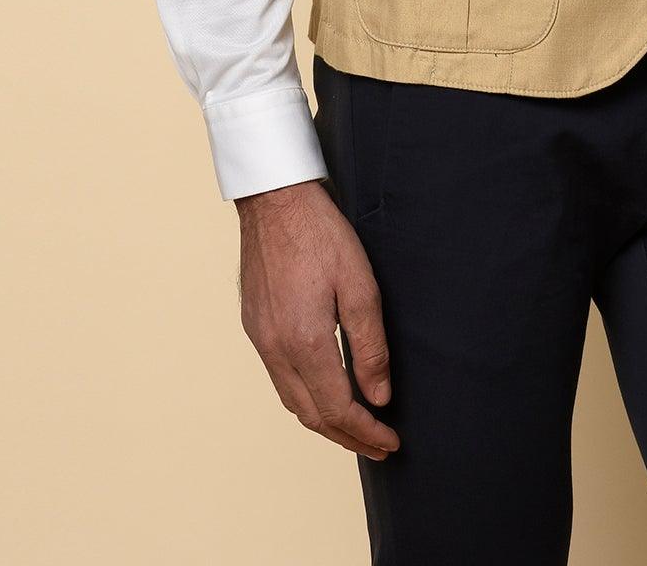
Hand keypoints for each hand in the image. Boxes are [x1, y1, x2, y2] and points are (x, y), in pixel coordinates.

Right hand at [236, 178, 400, 458]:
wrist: (275, 200)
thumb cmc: (321, 234)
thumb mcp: (360, 285)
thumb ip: (370, 346)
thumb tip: (379, 395)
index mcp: (304, 342)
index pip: (338, 409)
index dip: (366, 432)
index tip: (391, 441)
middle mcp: (276, 349)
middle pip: (312, 416)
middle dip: (347, 437)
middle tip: (379, 446)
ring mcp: (260, 340)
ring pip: (292, 402)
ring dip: (325, 422)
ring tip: (355, 428)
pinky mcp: (254, 327)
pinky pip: (280, 379)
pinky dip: (305, 398)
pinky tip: (323, 393)